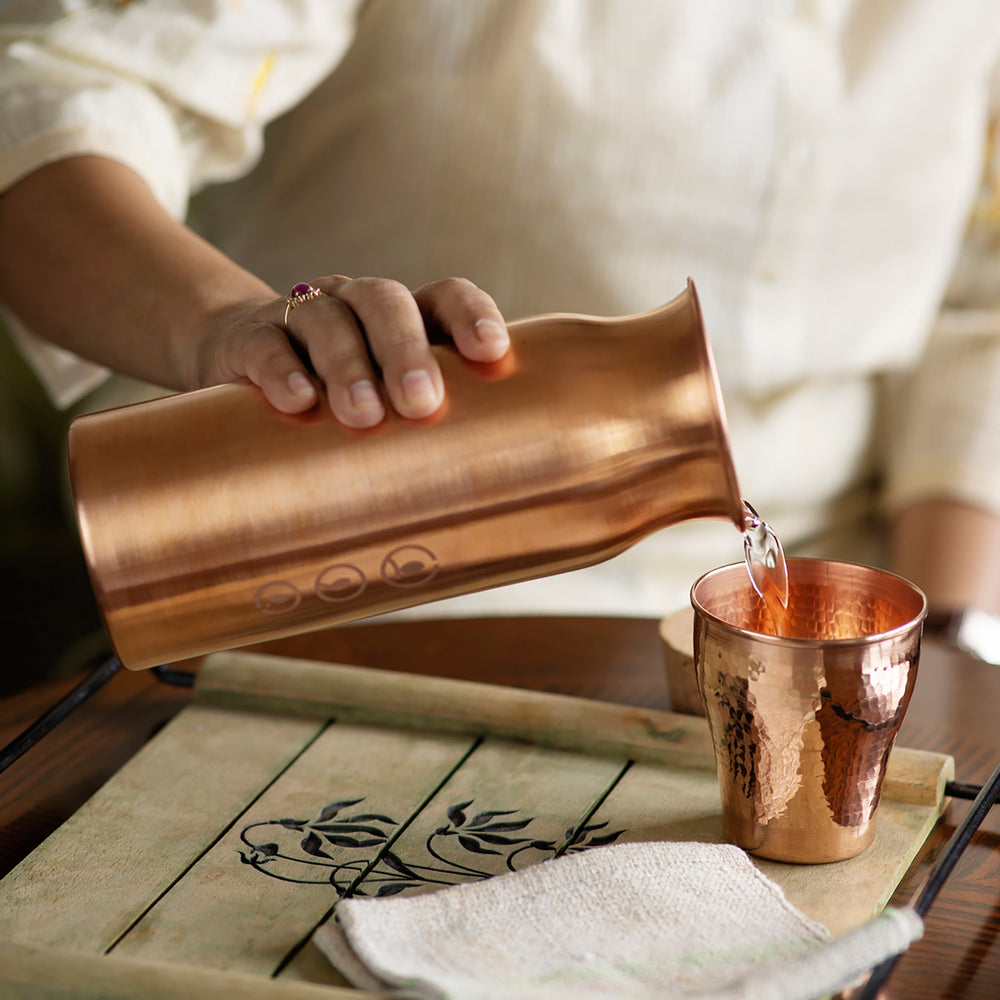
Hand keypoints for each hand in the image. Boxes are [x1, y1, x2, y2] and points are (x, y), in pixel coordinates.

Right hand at [199, 275, 510, 425]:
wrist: (239, 361)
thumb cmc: (341, 399)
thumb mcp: (389, 403)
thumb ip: (429, 430)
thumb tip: (482, 502)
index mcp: (405, 315)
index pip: (444, 296)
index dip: (470, 315)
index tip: (490, 352)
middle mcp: (356, 304)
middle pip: (386, 304)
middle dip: (406, 350)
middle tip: (420, 403)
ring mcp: (301, 316)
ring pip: (328, 321)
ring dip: (348, 365)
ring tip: (363, 415)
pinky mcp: (249, 338)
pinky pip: (265, 344)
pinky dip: (281, 369)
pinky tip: (298, 401)